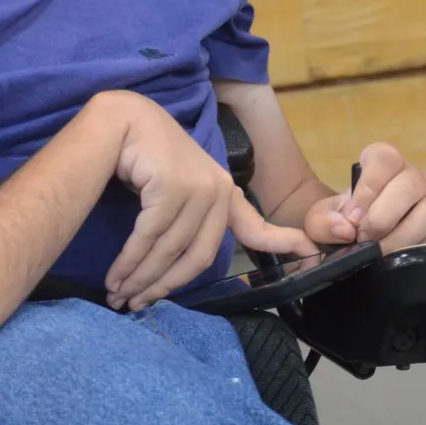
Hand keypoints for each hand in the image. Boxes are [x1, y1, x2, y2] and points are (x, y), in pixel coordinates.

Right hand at [103, 93, 313, 310]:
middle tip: (135, 304)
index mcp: (224, 192)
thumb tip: (178, 265)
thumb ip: (190, 221)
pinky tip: (115, 276)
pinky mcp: (173, 186)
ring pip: (170, 251)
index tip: (310, 253)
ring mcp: (199, 187)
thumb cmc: (146, 157)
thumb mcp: (177, 189)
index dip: (281, 242)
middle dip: (163, 286)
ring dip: (139, 278)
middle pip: (198, 257)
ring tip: (117, 294)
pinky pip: (149, 238)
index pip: (255, 227)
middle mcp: (218, 190)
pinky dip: (130, 262)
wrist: (124, 120)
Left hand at [302, 143, 425, 252]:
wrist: (360, 250)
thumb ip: (322, 221)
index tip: (352, 216)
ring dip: (400, 236)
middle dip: (381, 215)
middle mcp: (414, 180)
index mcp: (385, 167)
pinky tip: (396, 261)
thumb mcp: (322, 222)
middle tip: (362, 237)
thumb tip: (345, 227)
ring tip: (378, 252)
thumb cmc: (344, 226)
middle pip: (410, 183)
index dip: (368, 186)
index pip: (385, 157)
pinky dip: (415, 252)